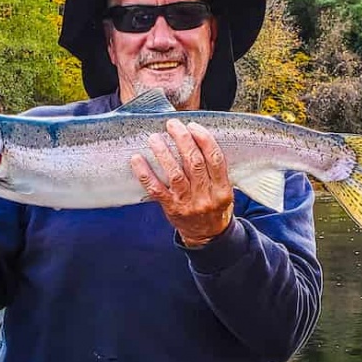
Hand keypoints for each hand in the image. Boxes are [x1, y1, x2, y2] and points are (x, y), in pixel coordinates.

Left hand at [130, 119, 233, 247]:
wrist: (208, 237)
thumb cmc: (215, 207)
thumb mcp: (224, 191)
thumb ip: (215, 170)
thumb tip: (199, 139)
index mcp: (222, 189)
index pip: (215, 159)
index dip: (204, 139)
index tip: (193, 125)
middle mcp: (206, 196)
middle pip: (194, 163)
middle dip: (183, 139)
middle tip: (172, 125)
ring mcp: (187, 203)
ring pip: (175, 174)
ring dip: (163, 153)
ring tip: (155, 138)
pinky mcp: (171, 209)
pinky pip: (156, 189)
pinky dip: (145, 174)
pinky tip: (137, 160)